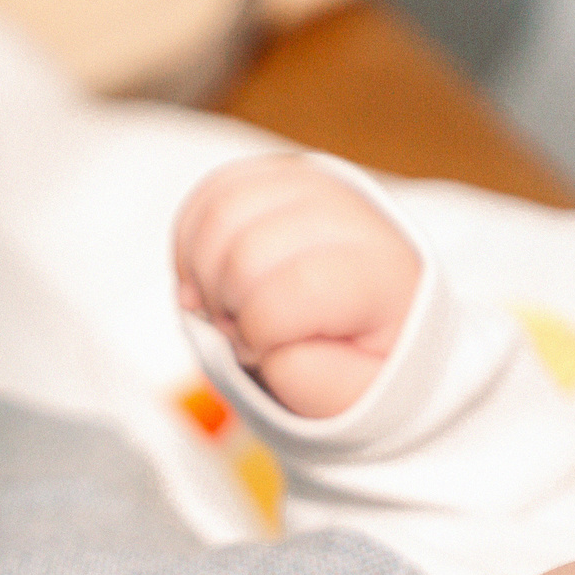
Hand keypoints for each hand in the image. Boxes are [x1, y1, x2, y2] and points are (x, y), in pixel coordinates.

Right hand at [174, 154, 421, 419]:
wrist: (365, 325)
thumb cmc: (355, 363)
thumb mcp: (351, 397)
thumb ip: (315, 381)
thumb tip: (267, 340)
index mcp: (382, 275)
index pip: (299, 286)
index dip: (259, 333)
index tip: (266, 352)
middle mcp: (352, 216)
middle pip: (248, 250)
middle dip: (226, 306)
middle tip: (244, 333)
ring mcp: (313, 187)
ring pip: (222, 211)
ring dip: (204, 274)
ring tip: (228, 306)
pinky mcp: (275, 177)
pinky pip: (210, 193)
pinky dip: (193, 244)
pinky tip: (211, 280)